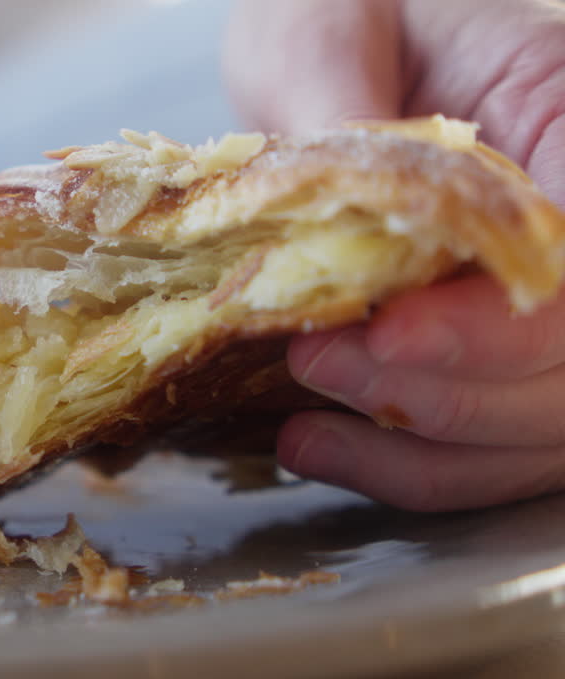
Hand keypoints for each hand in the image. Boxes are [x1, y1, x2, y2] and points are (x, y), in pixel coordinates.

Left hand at [224, 0, 564, 509]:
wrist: (346, 46)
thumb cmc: (352, 16)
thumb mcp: (329, 25)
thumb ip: (341, 98)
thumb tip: (331, 200)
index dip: (505, 327)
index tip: (386, 330)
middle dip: (450, 390)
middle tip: (318, 360)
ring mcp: (552, 311)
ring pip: (543, 431)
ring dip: (424, 440)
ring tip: (306, 412)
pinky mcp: (501, 359)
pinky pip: (486, 450)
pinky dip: (405, 466)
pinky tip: (313, 443)